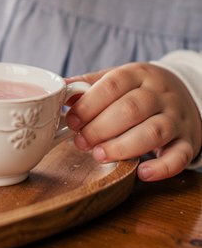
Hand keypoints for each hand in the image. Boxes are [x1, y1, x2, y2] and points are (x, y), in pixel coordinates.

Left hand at [66, 62, 201, 181]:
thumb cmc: (141, 90)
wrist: (186, 95)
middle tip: (80, 142)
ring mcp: (176, 118)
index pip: (114, 84)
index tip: (72, 120)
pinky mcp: (188, 142)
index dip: (90, 103)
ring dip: (123, 146)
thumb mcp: (119, 79)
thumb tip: (59, 90)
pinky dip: (162, 168)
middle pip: (132, 109)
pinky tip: (142, 173)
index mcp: (140, 74)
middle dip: (101, 128)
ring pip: (154, 131)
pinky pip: (179, 156)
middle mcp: (160, 94)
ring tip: (99, 155)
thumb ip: (90, 85)